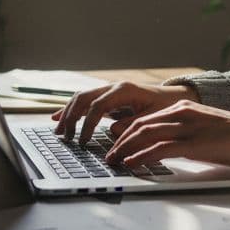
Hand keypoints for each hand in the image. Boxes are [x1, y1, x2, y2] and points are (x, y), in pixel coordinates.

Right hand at [51, 82, 197, 144]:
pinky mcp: (107, 98)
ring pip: (80, 98)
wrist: (171, 98)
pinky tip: (57, 118)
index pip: (97, 106)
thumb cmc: (165, 107)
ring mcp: (108, 91)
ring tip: (59, 132)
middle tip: (66, 138)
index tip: (83, 142)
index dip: (87, 125)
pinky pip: (84, 101)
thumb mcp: (154, 118)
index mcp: (124, 90)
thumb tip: (113, 131)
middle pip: (83, 98)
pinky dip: (71, 109)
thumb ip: (134, 124)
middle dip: (71, 118)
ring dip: (67, 114)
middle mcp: (113, 87)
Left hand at [104, 100, 229, 167]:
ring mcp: (186, 127)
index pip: (145, 118)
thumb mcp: (201, 129)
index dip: (126, 132)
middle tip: (108, 155)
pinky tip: (132, 164)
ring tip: (114, 161)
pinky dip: (142, 156)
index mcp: (181, 108)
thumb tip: (162, 148)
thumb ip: (182, 133)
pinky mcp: (193, 143)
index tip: (115, 144)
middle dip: (120, 141)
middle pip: (140, 124)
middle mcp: (180, 113)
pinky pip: (160, 148)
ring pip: (145, 134)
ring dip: (125, 149)